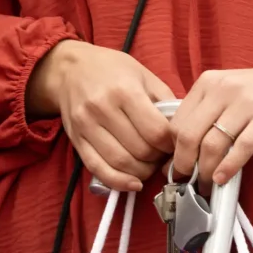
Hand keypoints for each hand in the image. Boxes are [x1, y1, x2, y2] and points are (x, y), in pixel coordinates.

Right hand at [27, 40, 174, 191]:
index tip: (173, 144)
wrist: (70, 69)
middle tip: (162, 155)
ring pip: (121, 163)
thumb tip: (181, 132)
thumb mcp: (144, 75)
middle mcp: (103, 108)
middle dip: (157, 159)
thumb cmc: (112, 70)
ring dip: (142, 172)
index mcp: (125, 90)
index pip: (156, 131)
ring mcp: (87, 126)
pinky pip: (98, 169)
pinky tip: (133, 183)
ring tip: (149, 165)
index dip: (171, 144)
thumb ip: (165, 102)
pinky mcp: (76, 140)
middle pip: (141, 150)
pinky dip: (119, 182)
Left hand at [170, 51, 252, 189]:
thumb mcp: (229, 91)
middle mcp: (223, 89)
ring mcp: (247, 103)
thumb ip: (206, 112)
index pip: (177, 122)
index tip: (174, 167)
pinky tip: (222, 178)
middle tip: (186, 180)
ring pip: (212, 144)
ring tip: (205, 184)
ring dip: (205, 171)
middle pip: (189, 135)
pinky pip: (241, 148)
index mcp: (208, 83)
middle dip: (183, 164)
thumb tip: (182, 148)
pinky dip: (228, 167)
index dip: (171, 150)